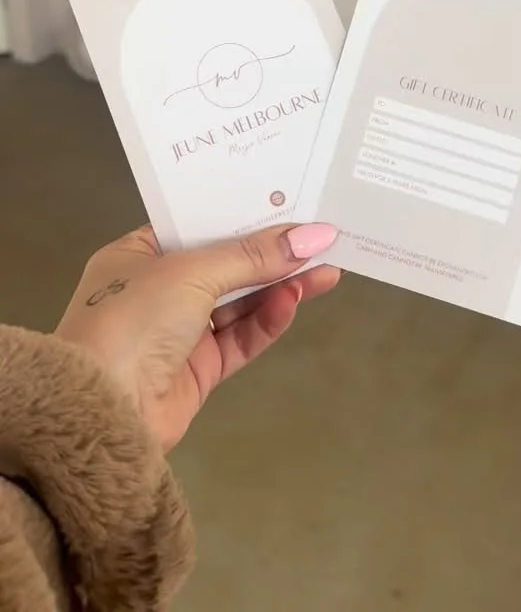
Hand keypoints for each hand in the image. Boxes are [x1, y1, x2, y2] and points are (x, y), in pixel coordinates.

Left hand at [55, 222, 339, 451]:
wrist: (103, 411)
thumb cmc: (133, 319)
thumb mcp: (193, 272)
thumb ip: (255, 256)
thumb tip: (314, 235)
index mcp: (137, 255)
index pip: (197, 225)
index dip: (242, 214)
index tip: (288, 201)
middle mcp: (155, 289)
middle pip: (224, 264)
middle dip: (271, 253)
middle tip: (320, 239)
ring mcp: (177, 331)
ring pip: (238, 302)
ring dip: (279, 286)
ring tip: (324, 269)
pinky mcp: (198, 369)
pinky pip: (240, 338)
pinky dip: (267, 320)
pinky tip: (293, 301)